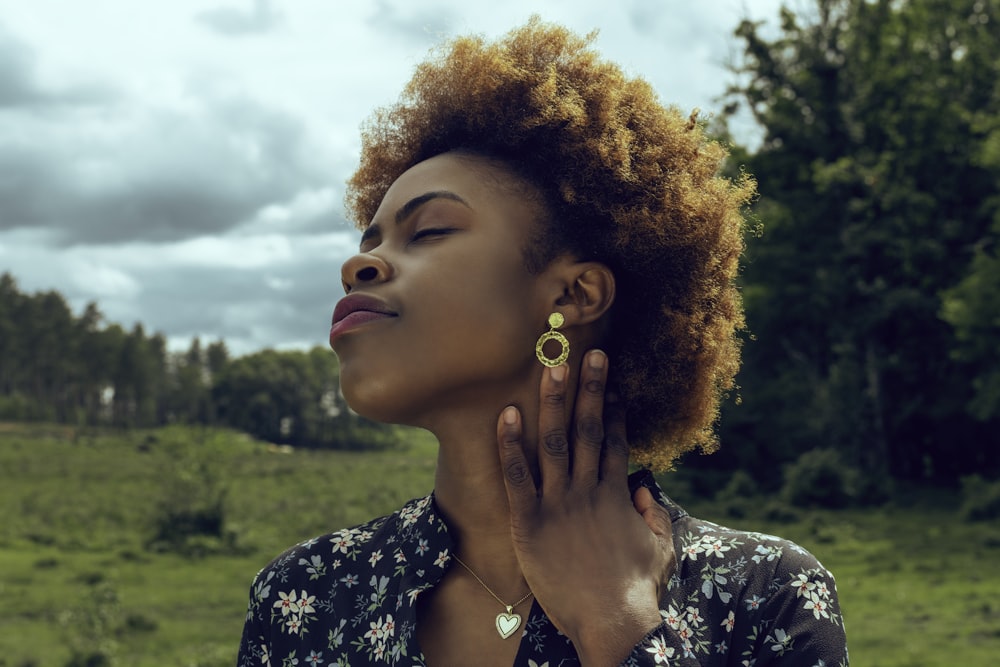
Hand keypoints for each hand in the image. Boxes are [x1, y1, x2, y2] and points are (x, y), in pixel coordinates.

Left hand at [497, 350, 676, 665]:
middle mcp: (589, 490)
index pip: (614, 442)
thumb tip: (643, 488)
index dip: (613, 410)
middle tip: (591, 354)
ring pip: (555, 442)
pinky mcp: (531, 522)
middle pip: (589, 429)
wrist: (611, 621)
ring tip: (551, 367)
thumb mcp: (660, 548)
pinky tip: (507, 414)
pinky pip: (518, 476)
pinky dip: (511, 444)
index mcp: (616, 494)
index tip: (612, 384)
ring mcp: (559, 503)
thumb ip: (653, 514)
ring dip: (553, 402)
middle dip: (591, 389)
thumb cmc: (636, 590)